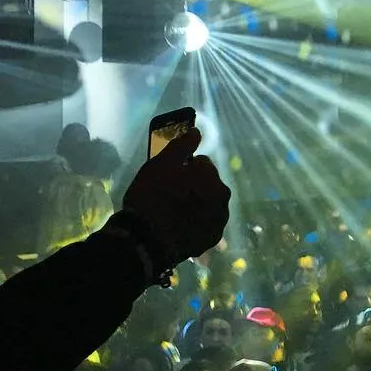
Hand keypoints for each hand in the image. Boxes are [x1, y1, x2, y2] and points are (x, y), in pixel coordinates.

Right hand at [121, 127, 230, 265]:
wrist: (147, 239)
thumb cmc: (152, 196)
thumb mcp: (161, 164)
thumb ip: (181, 145)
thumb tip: (197, 131)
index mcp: (213, 176)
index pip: (201, 163)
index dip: (184, 168)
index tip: (169, 176)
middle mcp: (223, 198)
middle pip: (207, 185)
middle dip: (194, 186)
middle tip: (170, 194)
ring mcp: (219, 221)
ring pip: (208, 205)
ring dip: (196, 205)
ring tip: (173, 213)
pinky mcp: (212, 239)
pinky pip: (204, 225)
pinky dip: (196, 224)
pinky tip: (178, 227)